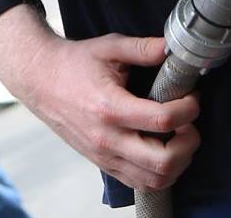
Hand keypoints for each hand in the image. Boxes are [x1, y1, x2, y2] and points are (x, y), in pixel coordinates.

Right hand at [0, 7, 200, 191]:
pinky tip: (165, 151)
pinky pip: (140, 184)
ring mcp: (104, 156)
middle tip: (191, 122)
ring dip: (178, 162)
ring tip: (180, 137)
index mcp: (110, 107)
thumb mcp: (109, 47)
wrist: (39, 81)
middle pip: (163, 161)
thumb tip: (173, 48)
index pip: (163, 119)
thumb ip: (143, 48)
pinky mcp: (103, 164)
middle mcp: (107, 139)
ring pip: (154, 180)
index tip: (191, 96)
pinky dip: (160, 174)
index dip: (188, 108)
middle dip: (189, 142)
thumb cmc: (73, 63)